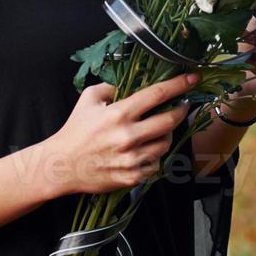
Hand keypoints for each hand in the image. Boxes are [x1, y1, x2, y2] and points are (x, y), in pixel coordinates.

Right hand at [46, 71, 197, 194]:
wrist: (62, 165)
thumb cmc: (75, 130)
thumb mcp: (88, 99)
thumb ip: (111, 87)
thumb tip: (131, 83)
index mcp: (119, 114)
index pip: (157, 94)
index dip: (179, 85)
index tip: (192, 79)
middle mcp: (128, 136)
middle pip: (170, 120)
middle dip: (181, 111)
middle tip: (182, 106)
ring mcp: (132, 159)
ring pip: (165, 144)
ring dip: (166, 134)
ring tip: (157, 130)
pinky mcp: (133, 176)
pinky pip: (155, 164)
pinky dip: (152, 155)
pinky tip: (142, 150)